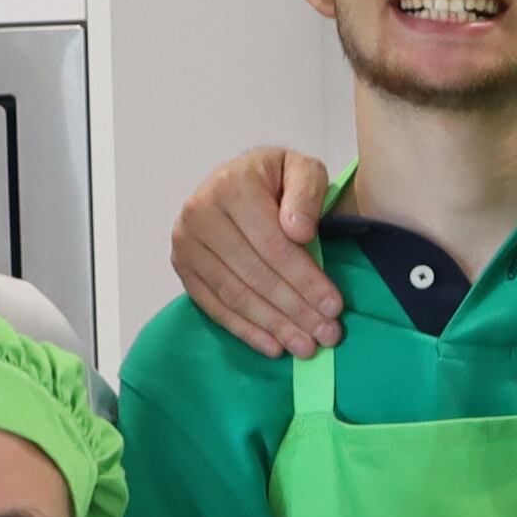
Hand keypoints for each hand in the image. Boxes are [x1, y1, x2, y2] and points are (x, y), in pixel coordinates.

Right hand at [175, 146, 346, 358]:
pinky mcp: (181, 265)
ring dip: (273, 326)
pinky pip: (213, 305)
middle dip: (295, 310)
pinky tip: (272, 346)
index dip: (306, 279)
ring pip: (235, 295)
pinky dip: (244, 330)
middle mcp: (200, 213)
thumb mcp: (302, 169)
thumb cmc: (276, 178)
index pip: (273, 245)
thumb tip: (298, 231)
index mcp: (232, 187)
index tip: (334, 307)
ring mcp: (185, 242)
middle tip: (326, 335)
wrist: (236, 180)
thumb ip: (307, 192)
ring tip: (305, 347)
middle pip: (255, 275)